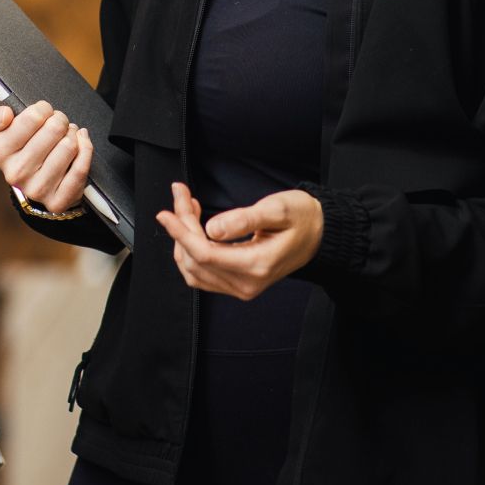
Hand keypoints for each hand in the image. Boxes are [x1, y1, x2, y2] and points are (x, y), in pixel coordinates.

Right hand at [0, 101, 93, 213]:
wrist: (33, 181)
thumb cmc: (19, 149)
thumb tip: (6, 116)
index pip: (33, 117)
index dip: (43, 109)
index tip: (43, 112)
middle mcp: (15, 173)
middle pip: (54, 129)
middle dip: (60, 120)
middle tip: (58, 124)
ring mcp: (37, 189)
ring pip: (69, 146)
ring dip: (73, 135)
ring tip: (67, 135)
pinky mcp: (57, 201)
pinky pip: (80, 168)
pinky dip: (86, 150)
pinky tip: (81, 144)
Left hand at [153, 182, 322, 300]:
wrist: (318, 234)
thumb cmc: (302, 218)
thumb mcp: (277, 209)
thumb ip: (244, 219)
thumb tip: (211, 229)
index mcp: (257, 265)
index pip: (205, 254)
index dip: (180, 232)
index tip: (166, 213)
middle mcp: (247, 284)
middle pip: (195, 259)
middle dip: (182, 227)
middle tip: (182, 196)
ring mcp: (241, 287)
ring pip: (193, 269)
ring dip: (183, 238)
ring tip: (188, 208)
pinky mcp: (237, 284)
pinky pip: (202, 273)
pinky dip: (191, 250)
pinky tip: (195, 227)